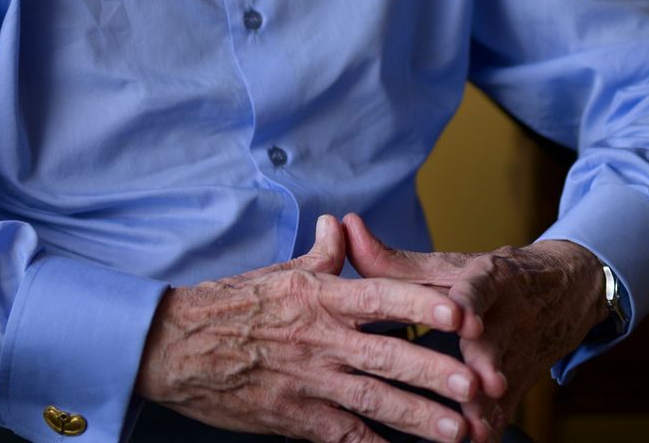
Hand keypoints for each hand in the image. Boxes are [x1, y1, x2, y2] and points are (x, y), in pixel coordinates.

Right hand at [135, 214, 480, 442]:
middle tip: (475, 383)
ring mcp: (309, 382)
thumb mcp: (277, 273)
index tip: (459, 312)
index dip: (421, 303)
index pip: (379, 296)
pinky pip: (343, 436)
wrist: (174, 347)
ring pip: (374, 400)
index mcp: (318, 298)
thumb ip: (320, 256)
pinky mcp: (294, 417)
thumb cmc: (228, 306)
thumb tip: (342, 226)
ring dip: (418, 418)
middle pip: (387, 354)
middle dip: (434, 370)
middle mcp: (320, 340)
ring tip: (459, 431)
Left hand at [342, 214, 607, 442]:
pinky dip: (491, 425)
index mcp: (490, 277)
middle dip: (486, 361)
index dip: (471, 302)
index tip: (463, 319)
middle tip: (478, 383)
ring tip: (472, 425)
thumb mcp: (445, 267)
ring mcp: (518, 350)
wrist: (561, 294)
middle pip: (495, 339)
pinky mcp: (519, 381)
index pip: (481, 287)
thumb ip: (392, 258)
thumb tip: (344, 225)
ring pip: (502, 377)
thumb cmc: (485, 281)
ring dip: (488, 402)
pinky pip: (505, 407)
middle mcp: (509, 313)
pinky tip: (476, 441)